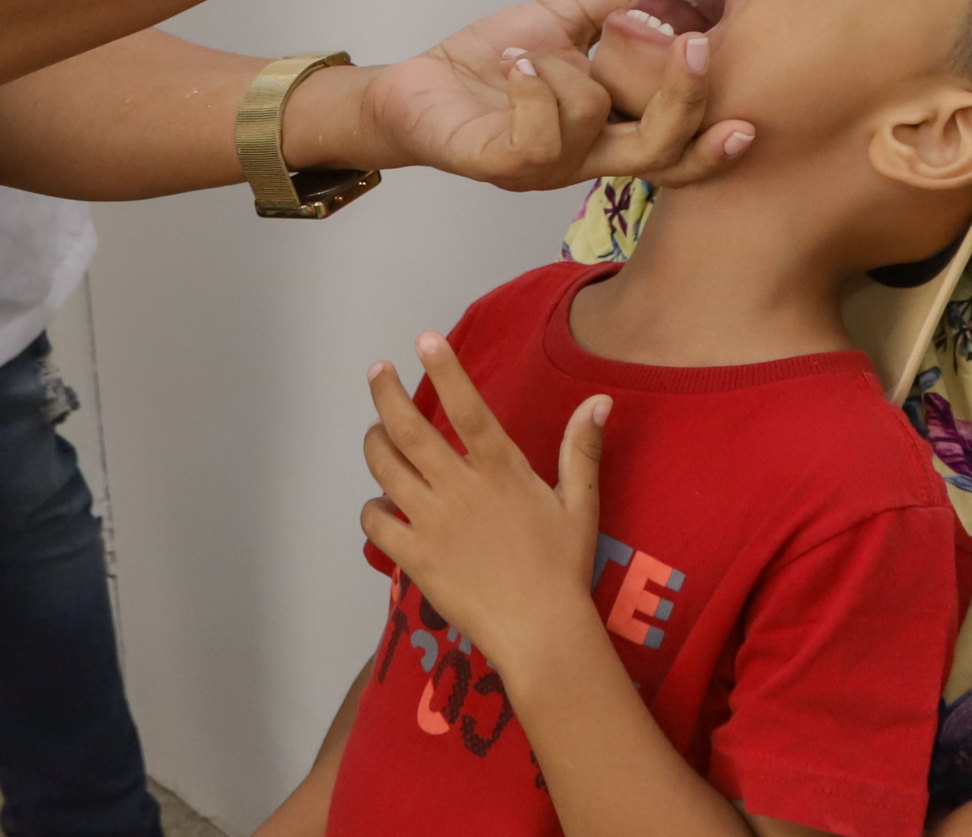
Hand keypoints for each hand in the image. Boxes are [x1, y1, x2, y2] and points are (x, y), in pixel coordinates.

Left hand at [354, 0, 756, 189]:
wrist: (413, 88)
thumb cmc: (490, 66)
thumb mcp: (563, 25)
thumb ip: (617, 3)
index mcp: (609, 131)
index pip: (677, 150)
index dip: (715, 144)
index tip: (749, 121)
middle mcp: (586, 159)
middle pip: (660, 151)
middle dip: (682, 99)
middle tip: (692, 46)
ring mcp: (547, 168)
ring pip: (593, 120)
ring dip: (566, 71)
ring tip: (528, 50)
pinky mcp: (502, 165)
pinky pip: (539, 132)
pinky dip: (533, 86)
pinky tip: (513, 63)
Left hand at [360, 333, 609, 676]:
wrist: (540, 632)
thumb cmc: (564, 568)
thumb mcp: (580, 504)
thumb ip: (581, 448)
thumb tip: (600, 400)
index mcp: (501, 470)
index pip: (467, 407)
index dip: (445, 369)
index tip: (424, 339)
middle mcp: (460, 488)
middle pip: (408, 429)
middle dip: (385, 393)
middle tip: (376, 371)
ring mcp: (432, 523)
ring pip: (385, 469)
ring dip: (373, 443)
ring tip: (375, 432)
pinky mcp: (414, 558)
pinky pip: (376, 523)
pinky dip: (372, 508)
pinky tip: (381, 504)